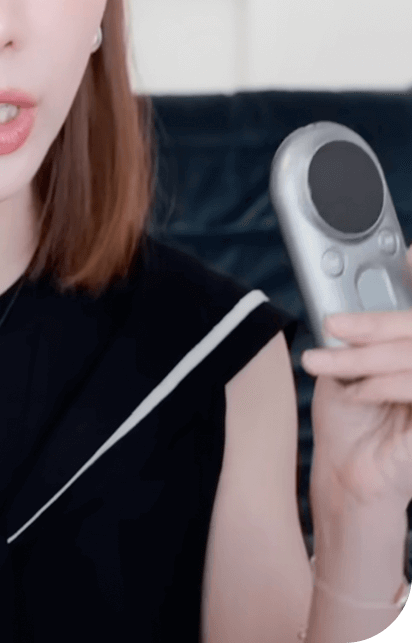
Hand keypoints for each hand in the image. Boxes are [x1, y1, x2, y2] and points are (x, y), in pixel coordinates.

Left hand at [301, 244, 411, 512]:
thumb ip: (358, 334)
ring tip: (327, 364)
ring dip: (363, 359)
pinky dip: (382, 385)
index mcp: (410, 349)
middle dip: (371, 326)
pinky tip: (359, 392)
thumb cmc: (352, 422)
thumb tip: (346, 302)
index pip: (410, 318)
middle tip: (334, 326)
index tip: (410, 253)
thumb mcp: (349, 366)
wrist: (351, 477)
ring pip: (409, 356)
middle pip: (410, 330)